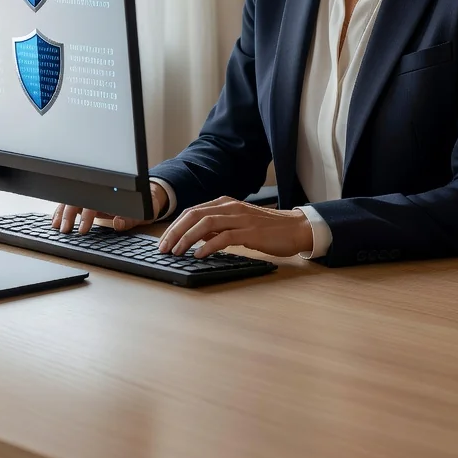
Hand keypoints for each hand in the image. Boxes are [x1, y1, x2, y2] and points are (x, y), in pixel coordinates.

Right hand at [51, 180, 167, 234]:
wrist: (148, 194)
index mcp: (112, 193)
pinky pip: (70, 202)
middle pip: (79, 198)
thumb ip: (130, 219)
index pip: (95, 201)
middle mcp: (100, 191)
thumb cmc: (145, 205)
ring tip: (57, 227)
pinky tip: (55, 221)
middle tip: (66, 230)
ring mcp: (93, 194)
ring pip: (72, 199)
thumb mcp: (143, 213)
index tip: (83, 230)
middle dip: (70, 214)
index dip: (88, 216)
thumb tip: (117, 223)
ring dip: (62, 212)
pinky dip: (61, 210)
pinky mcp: (88, 198)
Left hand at [158, 196, 313, 258]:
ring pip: (205, 224)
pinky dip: (208, 245)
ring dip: (187, 238)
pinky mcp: (249, 231)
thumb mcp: (238, 223)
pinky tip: (199, 254)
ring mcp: (240, 218)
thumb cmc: (266, 228)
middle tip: (163, 248)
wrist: (295, 228)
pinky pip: (224, 237)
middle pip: (194, 215)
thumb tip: (195, 237)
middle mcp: (230, 207)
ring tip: (177, 252)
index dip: (175, 226)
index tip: (163, 241)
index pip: (192, 211)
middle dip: (175, 232)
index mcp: (225, 203)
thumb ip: (218, 227)